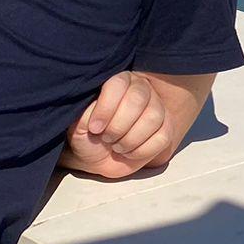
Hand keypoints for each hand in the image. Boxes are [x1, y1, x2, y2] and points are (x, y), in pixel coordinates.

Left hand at [63, 71, 177, 177]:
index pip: (119, 84)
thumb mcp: (78, 127)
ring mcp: (156, 108)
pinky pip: (162, 137)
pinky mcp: (165, 128)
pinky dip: (142, 151)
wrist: (98, 159)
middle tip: (106, 138)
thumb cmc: (88, 138)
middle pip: (138, 99)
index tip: (95, 128)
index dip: (107, 107)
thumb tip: (96, 109)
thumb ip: (86, 115)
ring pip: (153, 117)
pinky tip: (129, 152)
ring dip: (130, 139)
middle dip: (118, 125)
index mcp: (117, 83)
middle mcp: (140, 90)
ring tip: (117, 146)